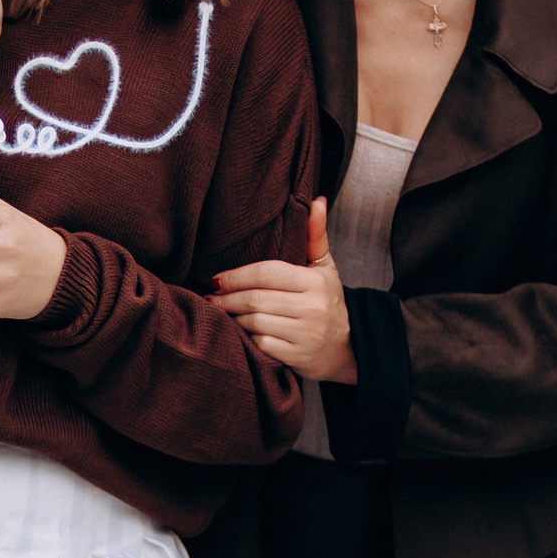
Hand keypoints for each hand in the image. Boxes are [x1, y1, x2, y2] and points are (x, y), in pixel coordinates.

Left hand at [210, 200, 355, 382]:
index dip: (236, 276)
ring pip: (255, 322)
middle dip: (226, 298)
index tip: (215, 278)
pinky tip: (235, 332)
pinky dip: (244, 338)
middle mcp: (313, 308)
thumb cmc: (328, 300)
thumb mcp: (324, 268)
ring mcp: (306, 334)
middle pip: (256, 299)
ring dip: (231, 317)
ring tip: (218, 311)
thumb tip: (316, 200)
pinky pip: (261, 345)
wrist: (348, 346)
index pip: (267, 273)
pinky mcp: (298, 357)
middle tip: (208, 296)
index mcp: (315, 282)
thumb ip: (315, 235)